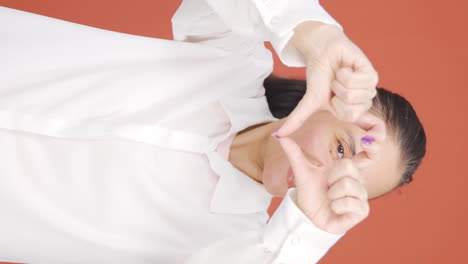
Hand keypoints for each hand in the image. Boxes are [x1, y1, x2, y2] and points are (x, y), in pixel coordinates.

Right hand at [275, 21, 378, 137]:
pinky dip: (345, 72)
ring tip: (339, 75)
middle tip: (335, 84)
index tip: (332, 96)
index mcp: (352, 111)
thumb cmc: (319, 76)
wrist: (321, 51)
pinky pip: (357, 80)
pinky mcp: (372, 74)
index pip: (350, 117)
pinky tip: (346, 67)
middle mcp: (363, 101)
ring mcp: (369, 88)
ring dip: (340, 81)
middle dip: (337, 93)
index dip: (336, 104)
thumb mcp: (310, 101)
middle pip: (353, 108)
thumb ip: (297, 119)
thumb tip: (278, 135)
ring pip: (354, 93)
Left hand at [275, 135, 372, 233]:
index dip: (372, 146)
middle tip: (326, 186)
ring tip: (329, 199)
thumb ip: (294, 153)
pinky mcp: (362, 211)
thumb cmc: (309, 193)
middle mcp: (358, 181)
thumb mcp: (301, 171)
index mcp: (348, 169)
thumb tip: (278, 134)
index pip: (368, 155)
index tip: (369, 140)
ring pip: (348, 185)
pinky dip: (336, 206)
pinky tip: (334, 209)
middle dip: (330, 177)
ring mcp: (362, 196)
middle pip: (348, 166)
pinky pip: (350, 203)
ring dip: (332, 194)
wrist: (308, 217)